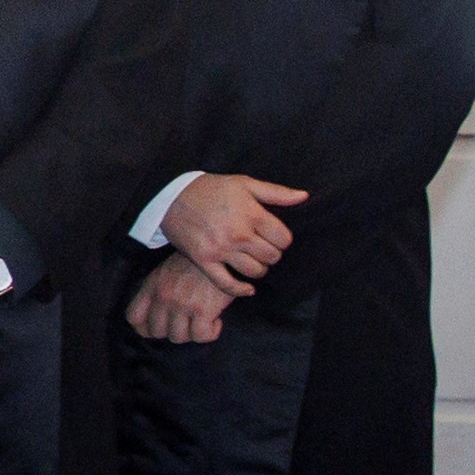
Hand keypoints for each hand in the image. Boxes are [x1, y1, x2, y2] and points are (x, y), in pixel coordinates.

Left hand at [126, 249, 235, 346]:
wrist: (222, 252)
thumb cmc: (195, 264)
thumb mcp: (166, 272)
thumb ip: (157, 292)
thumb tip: (155, 316)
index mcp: (151, 286)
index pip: (134, 317)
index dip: (144, 328)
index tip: (158, 328)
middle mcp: (163, 296)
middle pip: (156, 331)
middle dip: (171, 331)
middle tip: (186, 323)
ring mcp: (182, 304)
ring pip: (178, 337)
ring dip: (191, 333)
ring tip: (201, 321)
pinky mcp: (203, 310)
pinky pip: (201, 336)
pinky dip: (209, 333)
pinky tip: (215, 321)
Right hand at [164, 172, 305, 290]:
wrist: (170, 197)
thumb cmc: (211, 189)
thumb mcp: (244, 183)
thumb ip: (276, 192)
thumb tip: (304, 197)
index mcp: (252, 214)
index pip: (284, 240)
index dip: (282, 240)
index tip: (273, 237)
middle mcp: (238, 234)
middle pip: (272, 257)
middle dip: (270, 254)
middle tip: (261, 249)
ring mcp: (220, 249)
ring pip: (254, 271)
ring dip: (258, 269)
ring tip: (252, 261)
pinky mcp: (204, 260)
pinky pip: (227, 284)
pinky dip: (240, 290)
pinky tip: (247, 289)